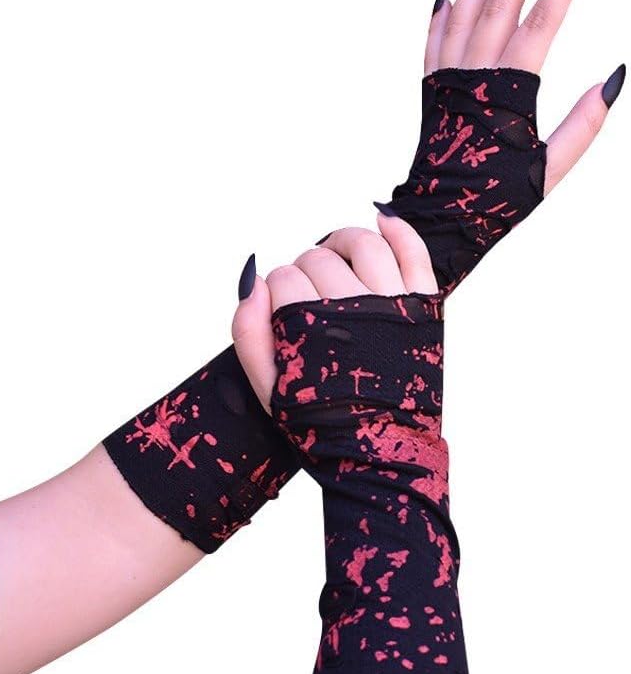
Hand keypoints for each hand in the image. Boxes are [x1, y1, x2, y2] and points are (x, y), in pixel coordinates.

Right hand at [231, 221, 436, 411]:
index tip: (283, 309)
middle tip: (307, 294)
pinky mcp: (424, 307)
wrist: (378, 453)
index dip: (277, 289)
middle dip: (304, 269)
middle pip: (318, 258)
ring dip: (342, 241)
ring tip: (334, 253)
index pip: (284, 278)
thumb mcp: (269, 388)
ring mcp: (392, 304)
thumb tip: (253, 281)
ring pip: (362, 243)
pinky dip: (398, 229)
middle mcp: (353, 308)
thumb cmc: (321, 422)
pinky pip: (414, 252)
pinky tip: (380, 219)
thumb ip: (249, 334)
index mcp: (312, 327)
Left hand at [375, 0, 624, 290]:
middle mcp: (473, 80)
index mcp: (508, 95)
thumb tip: (615, 78)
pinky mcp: (430, 94)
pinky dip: (443, 15)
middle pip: (498, 8)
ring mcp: (447, 83)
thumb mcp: (549, 170)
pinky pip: (433, 43)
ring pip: (463, 17)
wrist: (440, 220)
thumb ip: (583, 125)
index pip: (539, 26)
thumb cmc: (496, 200)